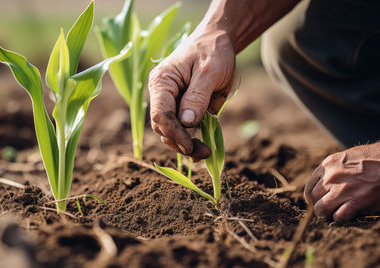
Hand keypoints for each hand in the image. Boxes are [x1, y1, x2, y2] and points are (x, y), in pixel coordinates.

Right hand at [148, 26, 234, 157]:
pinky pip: (183, 129)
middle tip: (203, 152)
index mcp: (162, 82)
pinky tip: (204, 148)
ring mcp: (172, 103)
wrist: (218, 41)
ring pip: (170, 132)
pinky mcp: (183, 108)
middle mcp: (162, 95)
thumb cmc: (212, 51)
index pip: (161, 114)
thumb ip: (197, 96)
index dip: (174, 133)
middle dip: (180, 142)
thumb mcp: (209, 71)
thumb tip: (187, 123)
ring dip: (185, 145)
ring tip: (205, 152)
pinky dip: (191, 140)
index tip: (191, 145)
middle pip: (163, 127)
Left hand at [304, 139, 379, 222]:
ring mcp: (342, 190)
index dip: (312, 197)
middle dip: (319, 206)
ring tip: (334, 214)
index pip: (309, 187)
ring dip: (327, 214)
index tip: (318, 201)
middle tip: (327, 209)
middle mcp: (331, 177)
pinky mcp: (356, 201)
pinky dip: (340, 219)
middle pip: (313, 199)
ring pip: (321, 209)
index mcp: (327, 165)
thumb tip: (323, 184)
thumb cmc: (374, 159)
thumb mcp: (346, 158)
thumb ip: (333, 170)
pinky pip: (339, 217)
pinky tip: (347, 216)